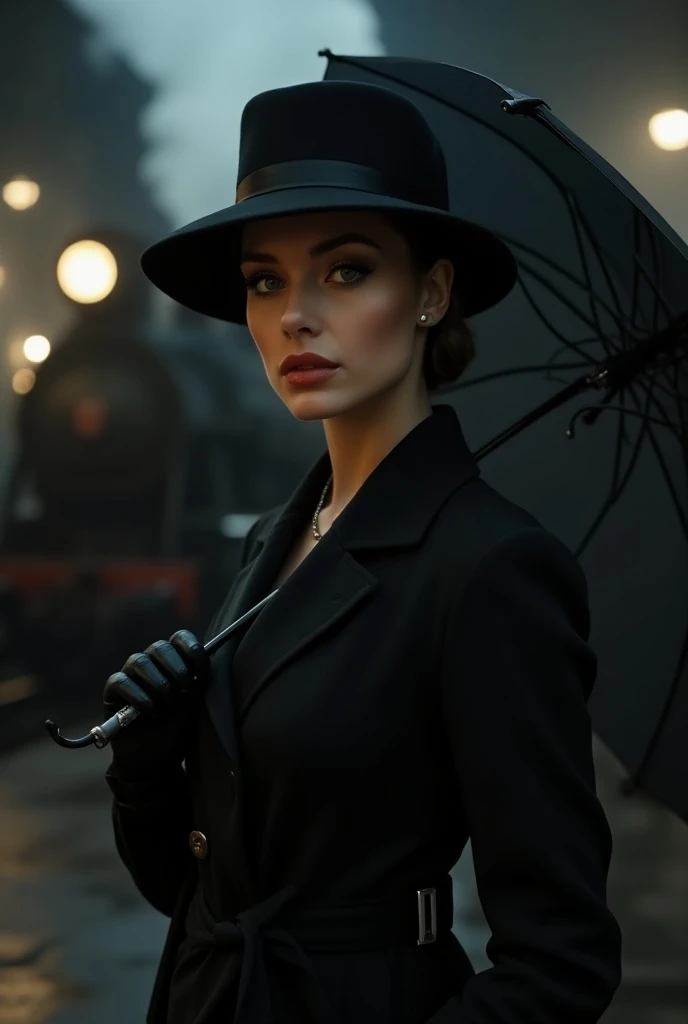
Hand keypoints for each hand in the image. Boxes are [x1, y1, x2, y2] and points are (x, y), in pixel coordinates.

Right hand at [102, 629, 209, 784]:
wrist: (157, 756)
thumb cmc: (176, 725)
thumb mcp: (193, 701)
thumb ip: (199, 678)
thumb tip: (204, 657)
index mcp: (173, 661)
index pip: (179, 638)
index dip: (190, 646)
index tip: (199, 662)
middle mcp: (151, 663)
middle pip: (159, 647)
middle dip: (176, 666)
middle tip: (184, 687)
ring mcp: (129, 675)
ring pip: (139, 661)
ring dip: (158, 682)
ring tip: (167, 702)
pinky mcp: (113, 692)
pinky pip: (121, 681)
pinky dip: (139, 696)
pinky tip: (151, 711)